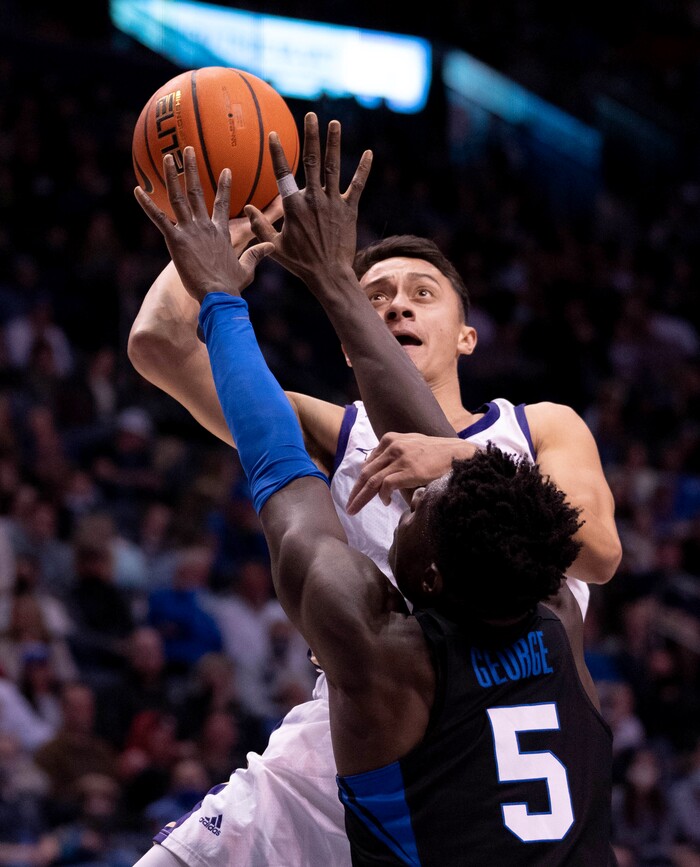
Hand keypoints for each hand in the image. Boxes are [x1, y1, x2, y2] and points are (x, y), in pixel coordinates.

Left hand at [134, 146, 273, 304]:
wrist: (218, 294)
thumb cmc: (231, 286)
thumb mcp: (246, 269)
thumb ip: (256, 255)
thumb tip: (270, 246)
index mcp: (220, 232)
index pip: (223, 204)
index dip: (224, 187)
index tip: (226, 170)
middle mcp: (205, 226)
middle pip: (197, 192)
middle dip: (192, 169)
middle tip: (188, 150)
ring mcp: (190, 231)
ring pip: (178, 198)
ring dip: (173, 176)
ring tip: (168, 157)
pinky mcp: (176, 240)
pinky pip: (159, 219)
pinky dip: (147, 204)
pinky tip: (137, 190)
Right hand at [245, 112, 372, 290]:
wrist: (329, 275)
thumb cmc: (300, 263)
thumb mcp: (275, 246)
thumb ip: (260, 226)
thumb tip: (247, 207)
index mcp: (294, 207)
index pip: (283, 174)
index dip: (277, 153)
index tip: (272, 135)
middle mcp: (314, 200)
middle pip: (312, 162)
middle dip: (311, 137)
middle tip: (311, 116)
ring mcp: (333, 203)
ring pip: (333, 168)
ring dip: (334, 144)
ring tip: (335, 124)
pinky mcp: (349, 210)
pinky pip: (357, 186)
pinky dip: (363, 170)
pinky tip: (369, 153)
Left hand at [345, 433, 478, 513]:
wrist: (458, 453)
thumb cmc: (437, 453)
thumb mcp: (411, 445)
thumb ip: (395, 453)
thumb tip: (380, 471)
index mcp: (391, 439)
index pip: (369, 462)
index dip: (361, 479)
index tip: (357, 492)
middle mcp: (392, 446)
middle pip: (366, 472)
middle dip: (356, 491)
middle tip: (349, 505)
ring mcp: (400, 458)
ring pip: (372, 480)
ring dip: (361, 497)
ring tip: (355, 509)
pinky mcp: (408, 470)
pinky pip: (386, 485)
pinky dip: (382, 495)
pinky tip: (386, 502)